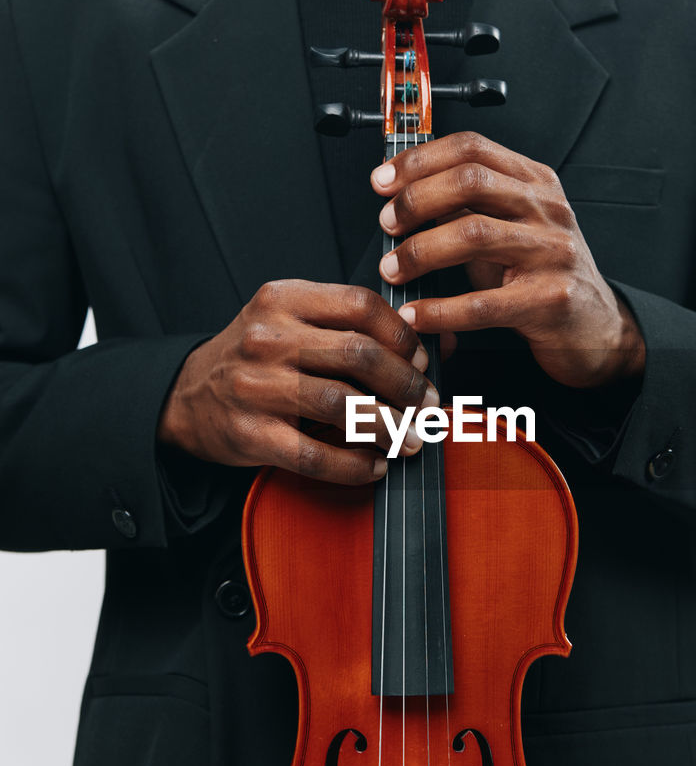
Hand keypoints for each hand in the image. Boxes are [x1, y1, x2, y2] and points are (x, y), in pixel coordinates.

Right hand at [157, 279, 435, 484]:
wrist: (187, 397)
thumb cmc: (255, 359)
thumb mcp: (292, 323)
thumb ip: (352, 326)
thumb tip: (437, 344)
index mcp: (283, 299)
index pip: (359, 304)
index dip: (403, 334)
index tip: (422, 360)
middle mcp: (267, 337)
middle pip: (358, 354)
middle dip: (407, 384)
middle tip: (428, 406)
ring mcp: (255, 385)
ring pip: (343, 405)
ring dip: (389, 427)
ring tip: (410, 439)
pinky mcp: (250, 433)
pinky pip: (314, 454)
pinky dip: (353, 465)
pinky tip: (374, 467)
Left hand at [371, 132, 645, 388]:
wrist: (597, 327)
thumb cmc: (543, 277)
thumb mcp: (511, 229)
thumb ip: (468, 207)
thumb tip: (403, 194)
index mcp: (535, 183)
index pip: (472, 148)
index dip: (420, 160)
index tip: (383, 180)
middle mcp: (547, 210)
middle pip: (470, 181)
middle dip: (416, 200)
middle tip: (387, 224)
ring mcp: (553, 253)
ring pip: (473, 234)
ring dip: (420, 251)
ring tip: (393, 269)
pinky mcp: (550, 301)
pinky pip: (482, 304)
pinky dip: (439, 311)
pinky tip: (416, 315)